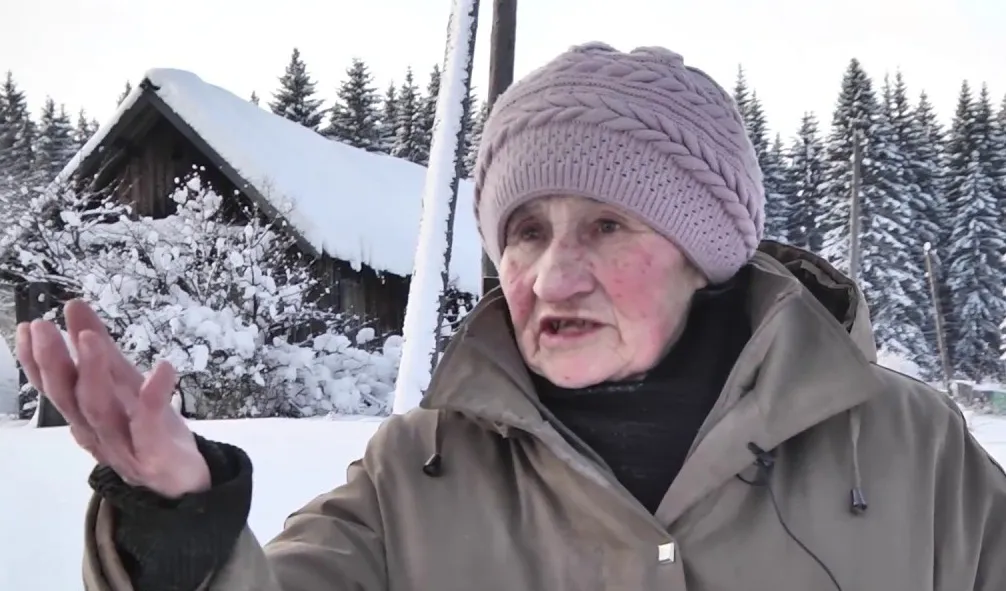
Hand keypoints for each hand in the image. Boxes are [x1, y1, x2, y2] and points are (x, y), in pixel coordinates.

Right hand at [16, 299, 210, 498]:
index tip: (28, 327)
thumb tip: (73, 306)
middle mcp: (97, 433)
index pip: (55, 388)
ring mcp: (124, 447)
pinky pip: (150, 427)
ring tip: (92, 340)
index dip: (36, 361)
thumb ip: (101, 349)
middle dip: (53, 363)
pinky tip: (162, 369)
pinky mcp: (155, 456)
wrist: (184, 480)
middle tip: (42, 327)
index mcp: (86, 416)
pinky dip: (154, 398)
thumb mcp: (125, 383)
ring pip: (100, 412)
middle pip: (69, 398)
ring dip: (93, 375)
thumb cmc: (148, 429)